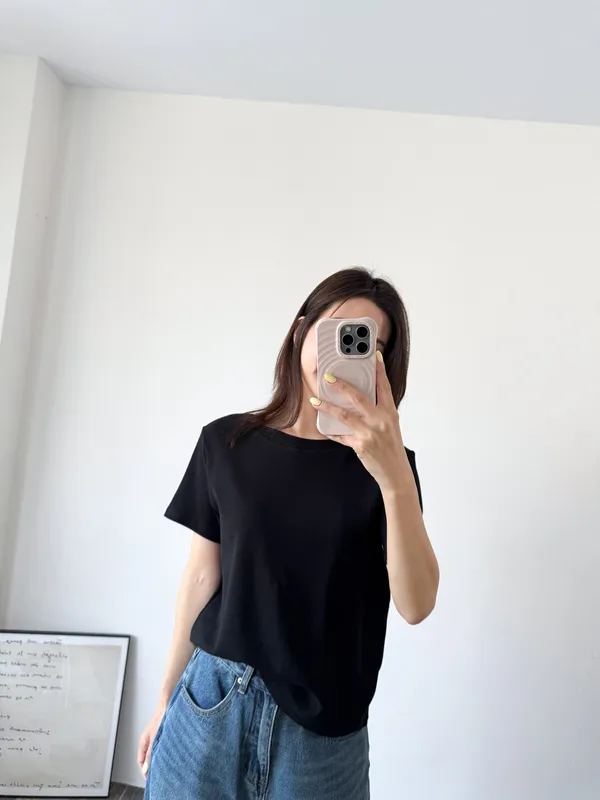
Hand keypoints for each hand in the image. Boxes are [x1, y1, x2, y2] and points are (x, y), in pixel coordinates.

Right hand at [137, 702, 165, 779]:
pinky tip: (170, 756)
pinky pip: (162, 747)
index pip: (140, 761)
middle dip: (152, 767)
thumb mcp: (155, 737)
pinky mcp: (163, 735)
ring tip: (165, 767)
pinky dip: (164, 753)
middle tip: (159, 775)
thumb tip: (146, 768)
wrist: (169, 703)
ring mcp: (156, 738)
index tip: (150, 779)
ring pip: (155, 753)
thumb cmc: (161, 716)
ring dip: (159, 760)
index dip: (144, 771)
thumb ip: (150, 753)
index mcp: (143, 741)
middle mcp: (149, 740)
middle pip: (147, 758)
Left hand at [309, 353, 406, 492]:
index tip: (375, 356)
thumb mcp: (390, 425)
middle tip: (328, 377)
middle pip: (358, 398)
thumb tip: (361, 399)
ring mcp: (370, 433)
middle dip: (341, 386)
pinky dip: (331, 431)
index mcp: (390, 413)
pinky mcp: (360, 445)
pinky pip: (341, 436)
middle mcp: (380, 421)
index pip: (384, 387)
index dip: (380, 370)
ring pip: (344, 415)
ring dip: (327, 407)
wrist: (395, 472)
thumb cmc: (392, 447)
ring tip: (315, 401)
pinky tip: (323, 426)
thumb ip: (378, 411)